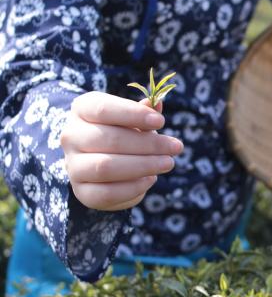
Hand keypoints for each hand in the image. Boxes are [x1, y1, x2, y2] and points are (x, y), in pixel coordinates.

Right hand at [60, 91, 183, 210]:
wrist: (102, 163)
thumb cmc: (123, 132)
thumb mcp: (133, 118)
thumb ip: (145, 112)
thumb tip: (157, 103)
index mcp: (82, 109)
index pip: (103, 109)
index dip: (133, 114)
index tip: (161, 122)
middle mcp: (71, 136)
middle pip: (110, 139)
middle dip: (148, 144)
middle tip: (176, 147)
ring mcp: (73, 166)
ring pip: (106, 167)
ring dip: (144, 165)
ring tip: (168, 163)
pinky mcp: (82, 192)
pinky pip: (107, 193)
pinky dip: (134, 187)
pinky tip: (151, 178)